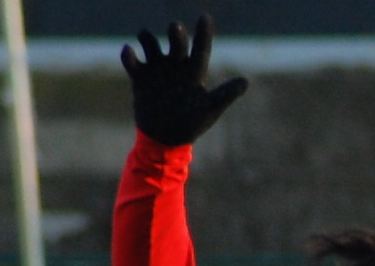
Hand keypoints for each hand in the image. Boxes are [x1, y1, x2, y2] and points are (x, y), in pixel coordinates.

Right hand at [121, 15, 247, 147]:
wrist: (165, 139)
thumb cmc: (191, 124)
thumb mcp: (209, 109)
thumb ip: (225, 94)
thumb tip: (246, 81)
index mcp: (195, 72)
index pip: (201, 48)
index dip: (204, 33)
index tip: (205, 17)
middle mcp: (176, 65)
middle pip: (176, 42)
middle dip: (176, 33)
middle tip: (176, 28)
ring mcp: (157, 69)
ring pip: (151, 44)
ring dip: (148, 39)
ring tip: (146, 38)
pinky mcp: (140, 77)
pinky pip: (132, 61)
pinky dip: (129, 55)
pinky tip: (129, 51)